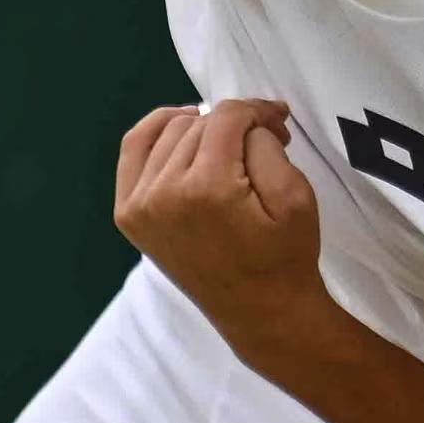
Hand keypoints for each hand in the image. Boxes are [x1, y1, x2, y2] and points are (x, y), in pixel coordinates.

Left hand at [111, 99, 328, 356]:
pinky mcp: (128, 215)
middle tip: (265, 138)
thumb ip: (267, 145)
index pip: (227, 118)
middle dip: (235, 123)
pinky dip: (157, 133)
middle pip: (199, 124)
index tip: (279, 119)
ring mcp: (139, 205)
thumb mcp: (295, 196)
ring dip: (202, 129)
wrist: (260, 312)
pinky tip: (183, 130)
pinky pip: (134, 150)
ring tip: (230, 144)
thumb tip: (245, 121)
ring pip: (169, 131)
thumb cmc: (285, 257)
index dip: (258, 110)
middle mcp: (163, 193)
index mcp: (207, 189)